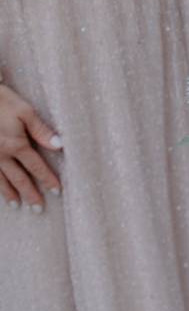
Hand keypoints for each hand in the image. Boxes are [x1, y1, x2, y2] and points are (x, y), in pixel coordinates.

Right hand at [0, 84, 61, 211]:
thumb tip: (60, 146)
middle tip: (38, 209)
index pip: (36, 167)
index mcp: (16, 145)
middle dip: (30, 194)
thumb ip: (41, 130)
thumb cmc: (0, 101)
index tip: (57, 192)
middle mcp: (0, 155)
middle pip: (19, 179)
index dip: (47, 180)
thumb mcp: (25, 111)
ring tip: (17, 204)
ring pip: (0, 180)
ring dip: (10, 193)